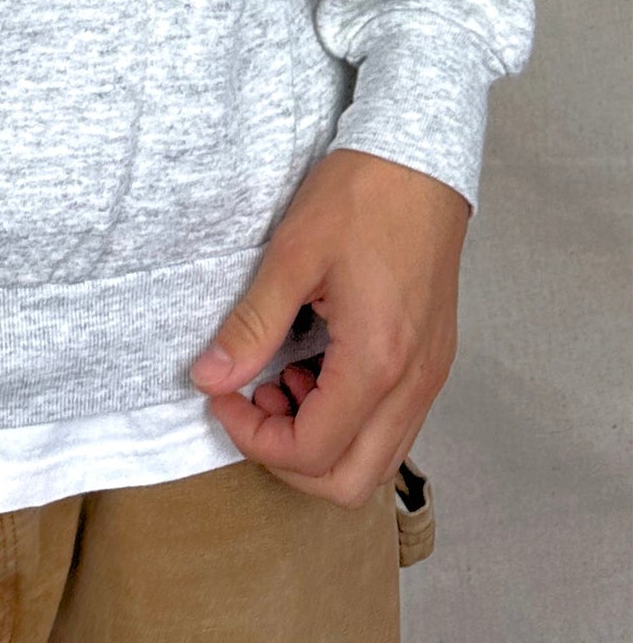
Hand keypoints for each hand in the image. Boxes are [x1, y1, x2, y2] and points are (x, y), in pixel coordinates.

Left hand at [190, 148, 469, 506]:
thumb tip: (209, 377)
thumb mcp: (292, 255)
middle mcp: (414, 383)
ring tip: (279, 381)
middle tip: (250, 403)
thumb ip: (251, 324)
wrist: (420, 159)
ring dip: (320, 442)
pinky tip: (314, 369)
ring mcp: (430, 376)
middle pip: (350, 483)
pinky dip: (348, 421)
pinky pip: (392, 426)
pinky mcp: (433, 361)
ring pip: (376, 462)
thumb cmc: (360, 196)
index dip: (254, 440)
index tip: (222, 396)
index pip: (313, 452)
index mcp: (378, 360)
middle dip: (287, 459)